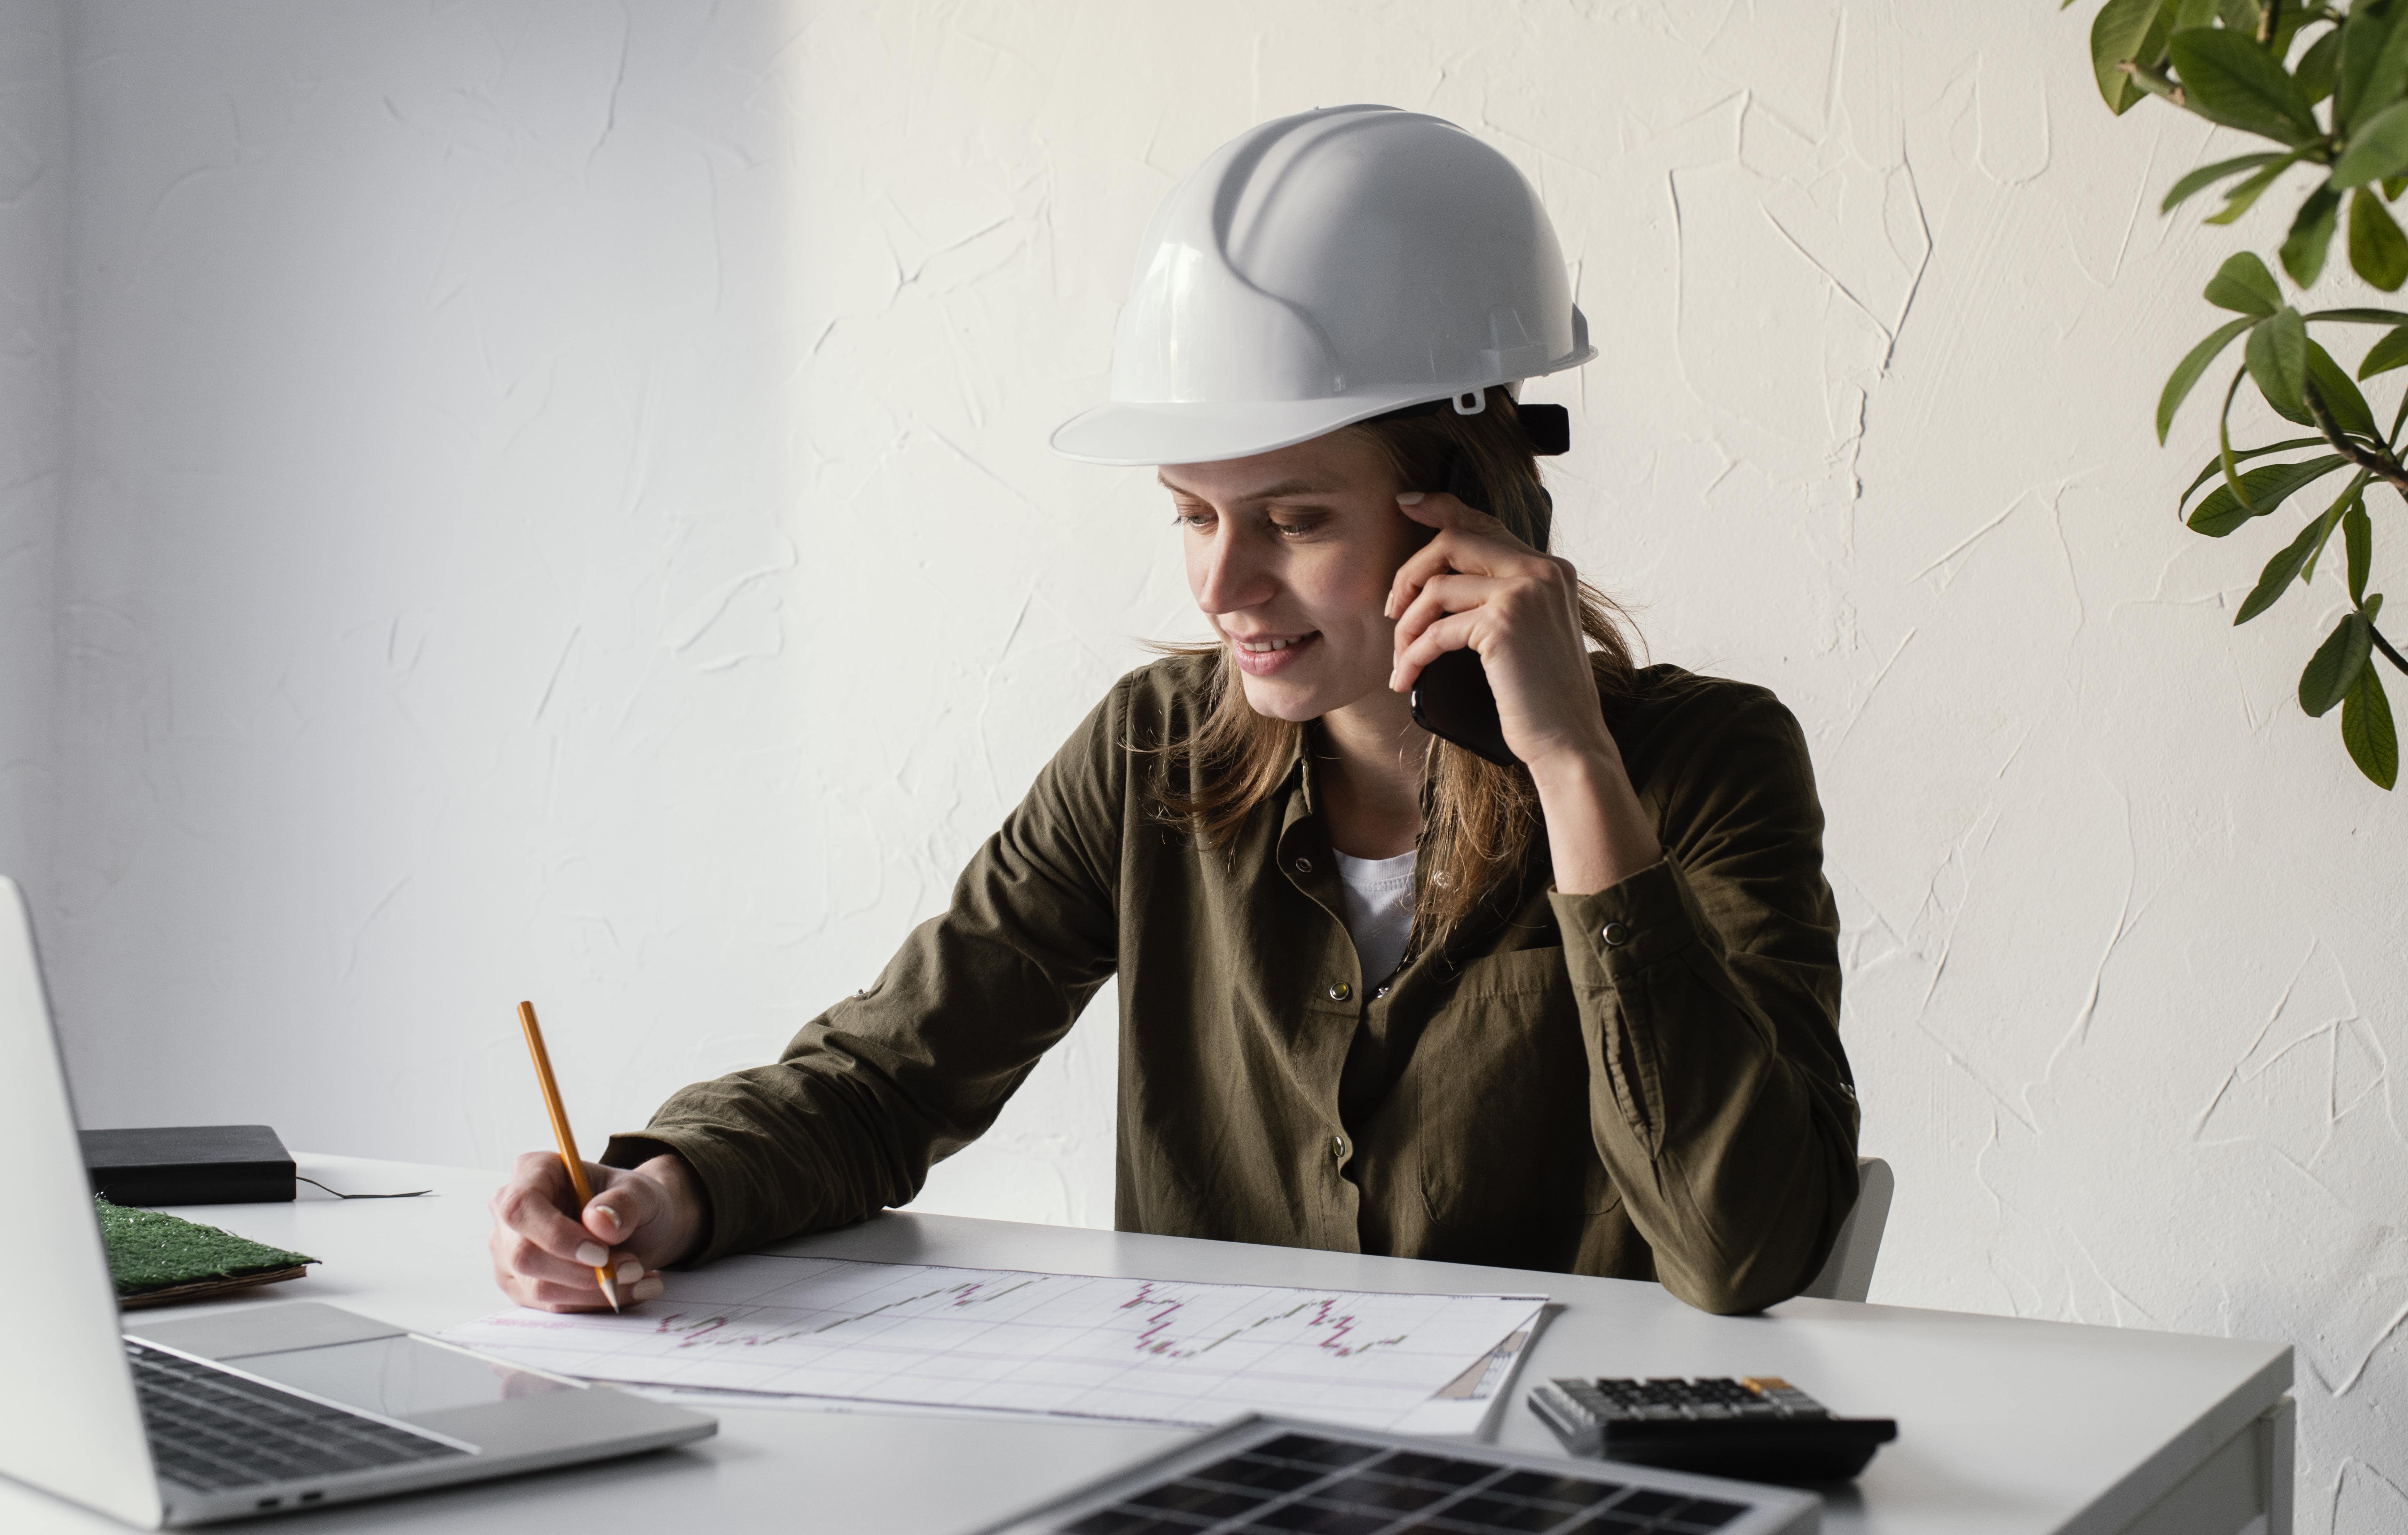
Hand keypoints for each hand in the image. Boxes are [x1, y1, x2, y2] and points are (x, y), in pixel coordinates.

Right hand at [487, 1151, 705, 1311]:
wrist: (639, 1227)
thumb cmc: (631, 1202)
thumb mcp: (642, 1192)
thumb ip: (624, 1202)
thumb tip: (598, 1222)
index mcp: (533, 1171)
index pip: (521, 1207)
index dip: (556, 1235)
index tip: (601, 1253)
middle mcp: (510, 1211)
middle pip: (525, 1255)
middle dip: (582, 1272)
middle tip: (633, 1268)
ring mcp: (510, 1251)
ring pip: (538, 1287)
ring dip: (593, 1291)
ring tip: (638, 1277)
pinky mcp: (521, 1284)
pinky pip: (551, 1305)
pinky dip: (592, 1303)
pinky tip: (625, 1289)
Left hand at [1384, 491, 1616, 776]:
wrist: (1569, 742)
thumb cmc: (1542, 697)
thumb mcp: (1527, 634)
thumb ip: (1499, 597)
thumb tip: (1442, 583)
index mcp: (1550, 569)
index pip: (1486, 523)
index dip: (1441, 508)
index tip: (1407, 505)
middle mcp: (1541, 571)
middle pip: (1452, 542)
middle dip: (1409, 574)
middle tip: (1391, 611)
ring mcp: (1525, 593)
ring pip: (1436, 588)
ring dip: (1406, 626)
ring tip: (1401, 658)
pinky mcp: (1503, 624)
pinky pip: (1436, 630)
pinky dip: (1413, 655)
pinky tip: (1406, 678)